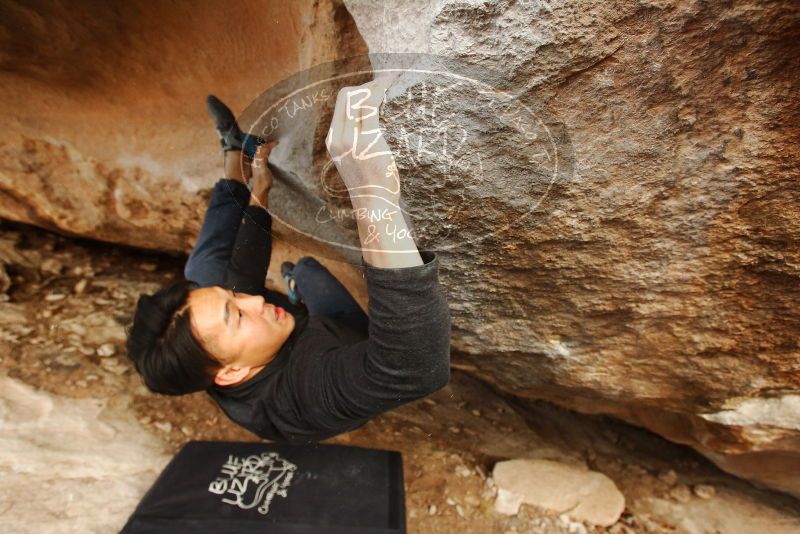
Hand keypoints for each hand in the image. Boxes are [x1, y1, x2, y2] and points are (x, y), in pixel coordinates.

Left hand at [250, 140, 278, 207]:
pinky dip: (266, 153)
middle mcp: (256, 161)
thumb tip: (264, 150)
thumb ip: (263, 159)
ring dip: (266, 148)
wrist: (261, 190)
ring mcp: (257, 164)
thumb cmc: (263, 181)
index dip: (269, 144)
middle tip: (275, 143)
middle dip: (267, 145)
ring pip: (261, 153)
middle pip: (261, 149)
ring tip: (272, 146)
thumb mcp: (264, 169)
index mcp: (257, 160)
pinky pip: (262, 157)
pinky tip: (269, 155)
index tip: (276, 142)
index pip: (263, 149)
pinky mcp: (260, 168)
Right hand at [325, 78, 399, 206]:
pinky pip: (370, 106)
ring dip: (375, 85)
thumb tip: (369, 130)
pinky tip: (391, 86)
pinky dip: (380, 91)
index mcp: (333, 141)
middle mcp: (337, 137)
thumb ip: (357, 144)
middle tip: (386, 85)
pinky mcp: (367, 140)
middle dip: (366, 85)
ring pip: (357, 97)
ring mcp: (350, 139)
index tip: (375, 89)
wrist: (374, 207)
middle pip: (345, 95)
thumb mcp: (357, 162)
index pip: (340, 104)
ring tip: (391, 82)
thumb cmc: (372, 187)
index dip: (357, 91)